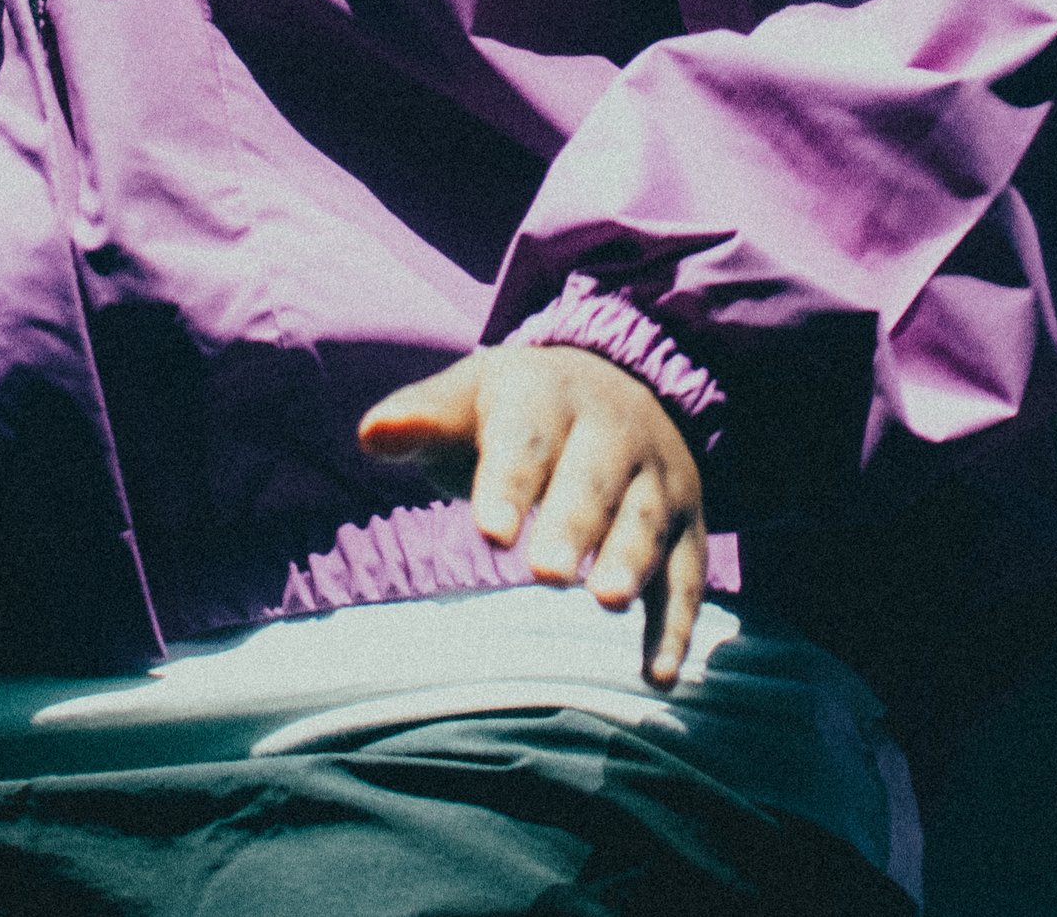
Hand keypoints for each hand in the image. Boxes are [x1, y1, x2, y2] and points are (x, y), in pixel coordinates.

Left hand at [356, 341, 707, 687]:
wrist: (619, 381)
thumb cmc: (522, 408)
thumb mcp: (472, 397)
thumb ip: (423, 419)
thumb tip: (370, 436)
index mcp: (550, 394)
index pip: (527, 437)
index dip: (509, 482)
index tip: (488, 533)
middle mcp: (613, 430)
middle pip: (594, 477)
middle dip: (573, 523)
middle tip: (545, 574)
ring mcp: (656, 478)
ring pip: (646, 519)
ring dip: (631, 561)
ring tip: (606, 601)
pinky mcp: (686, 525)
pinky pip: (685, 576)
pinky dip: (674, 625)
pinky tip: (657, 675)